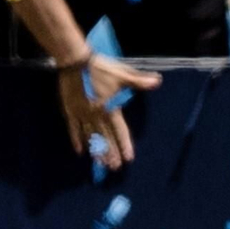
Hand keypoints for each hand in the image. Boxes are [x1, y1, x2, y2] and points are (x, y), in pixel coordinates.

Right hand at [57, 54, 160, 170]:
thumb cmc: (100, 68)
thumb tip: (158, 81)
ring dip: (97, 150)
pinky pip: (74, 129)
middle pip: (106, 138)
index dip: (125, 145)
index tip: (128, 159)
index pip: (120, 131)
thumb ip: (140, 80)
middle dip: (111, 153)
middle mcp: (97, 116)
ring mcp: (82, 115)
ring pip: (91, 136)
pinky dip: (77, 140)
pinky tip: (80, 151)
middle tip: (114, 167)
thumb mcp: (123, 74)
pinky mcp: (70, 111)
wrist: (75, 61)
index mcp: (110, 109)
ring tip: (101, 163)